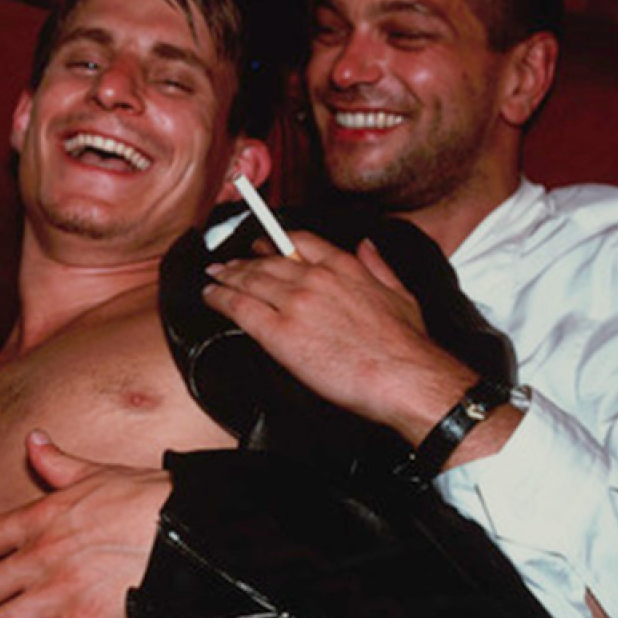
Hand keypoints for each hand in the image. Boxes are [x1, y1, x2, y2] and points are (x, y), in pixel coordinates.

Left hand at [202, 229, 471, 441]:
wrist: (404, 377)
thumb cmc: (406, 346)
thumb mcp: (400, 293)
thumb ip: (379, 266)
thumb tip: (367, 246)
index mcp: (344, 267)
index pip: (300, 242)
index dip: (276, 241)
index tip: (264, 243)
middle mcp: (315, 278)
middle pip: (268, 260)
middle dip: (244, 260)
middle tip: (228, 262)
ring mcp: (295, 303)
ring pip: (249, 280)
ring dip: (226, 275)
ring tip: (213, 276)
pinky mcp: (279, 332)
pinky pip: (240, 308)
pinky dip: (219, 298)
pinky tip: (210, 296)